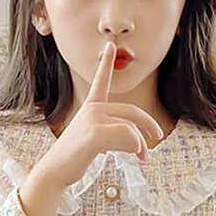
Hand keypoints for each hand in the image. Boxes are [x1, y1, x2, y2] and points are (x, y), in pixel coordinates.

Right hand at [37, 40, 164, 188]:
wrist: (57, 170)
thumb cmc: (77, 156)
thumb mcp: (97, 139)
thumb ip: (115, 133)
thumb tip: (138, 143)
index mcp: (91, 107)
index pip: (102, 81)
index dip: (106, 62)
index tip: (110, 45)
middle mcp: (92, 109)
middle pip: (132, 112)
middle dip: (149, 124)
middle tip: (158, 136)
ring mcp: (92, 119)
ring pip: (130, 127)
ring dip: (141, 144)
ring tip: (142, 157)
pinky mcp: (94, 133)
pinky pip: (127, 135)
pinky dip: (136, 146)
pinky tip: (135, 157)